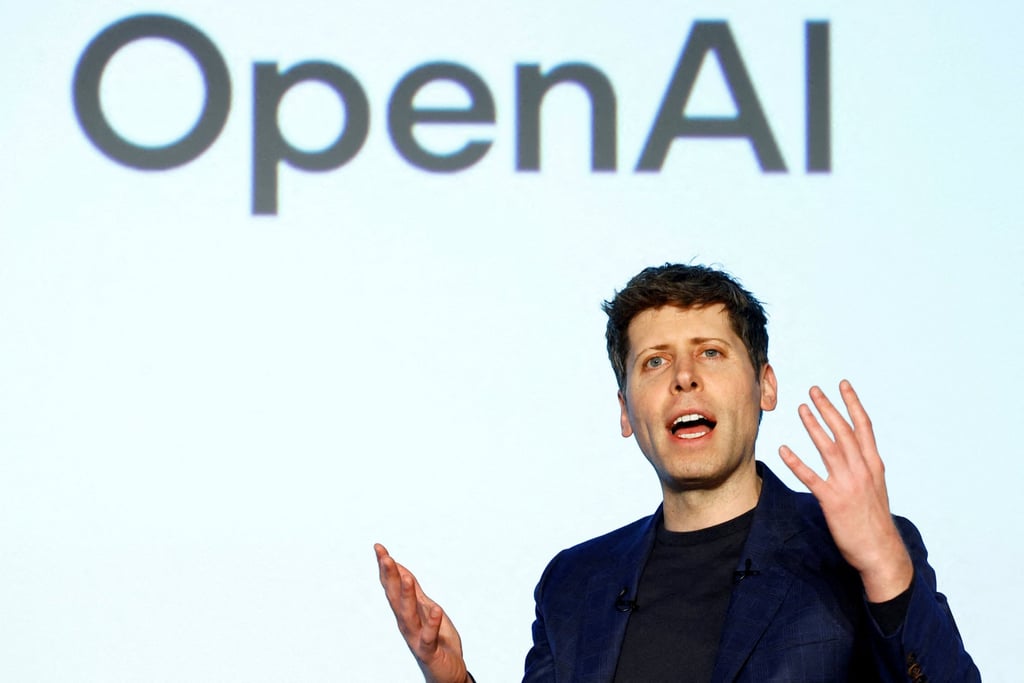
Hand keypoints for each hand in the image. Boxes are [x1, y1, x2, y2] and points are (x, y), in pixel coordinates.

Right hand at [375, 543, 469, 682]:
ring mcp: (416, 637)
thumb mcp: (427, 609)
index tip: (379, 548)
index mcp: (406, 611)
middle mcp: (406, 623)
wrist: (447, 671)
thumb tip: (401, 570)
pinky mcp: (429, 651)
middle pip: (395, 597)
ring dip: (406, 596)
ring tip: (405, 577)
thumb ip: (414, 592)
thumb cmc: (437, 640)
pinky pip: (428, 637)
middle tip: (385, 556)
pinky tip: (436, 610)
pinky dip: (431, 624)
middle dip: (390, 576)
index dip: (386, 567)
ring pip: (408, 615)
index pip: (392, 586)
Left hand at [778, 380, 912, 601]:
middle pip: (844, 431)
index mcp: (873, 465)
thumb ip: (864, 468)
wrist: (881, 551)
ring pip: (829, 447)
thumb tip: (855, 453)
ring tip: (800, 408)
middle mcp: (862, 470)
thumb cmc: (875, 521)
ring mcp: (848, 484)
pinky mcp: (833, 501)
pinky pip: (811, 478)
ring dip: (814, 426)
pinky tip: (783, 450)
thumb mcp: (876, 488)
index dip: (852, 404)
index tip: (842, 384)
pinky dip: (796, 462)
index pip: (863, 427)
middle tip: (814, 389)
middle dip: (829, 407)